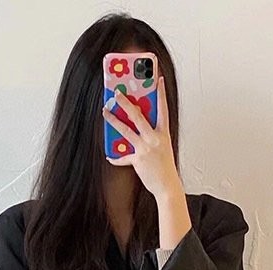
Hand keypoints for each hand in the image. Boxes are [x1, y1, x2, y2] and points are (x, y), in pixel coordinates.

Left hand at [101, 76, 182, 199]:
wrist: (167, 186)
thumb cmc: (165, 167)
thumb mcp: (162, 147)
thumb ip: (151, 136)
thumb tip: (136, 128)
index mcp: (164, 133)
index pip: (163, 109)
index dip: (161, 93)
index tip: (158, 79)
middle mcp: (154, 138)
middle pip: (138, 115)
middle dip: (126, 102)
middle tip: (117, 92)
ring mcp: (145, 148)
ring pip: (126, 130)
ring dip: (113, 120)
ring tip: (104, 111)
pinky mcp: (137, 159)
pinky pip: (123, 156)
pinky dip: (115, 157)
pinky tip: (109, 155)